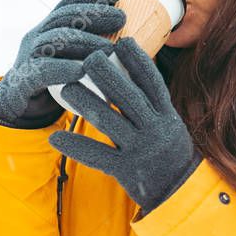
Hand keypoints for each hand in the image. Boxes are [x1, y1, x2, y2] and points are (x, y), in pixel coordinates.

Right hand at [0, 0, 126, 127]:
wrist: (14, 108)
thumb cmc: (51, 82)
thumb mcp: (68, 58)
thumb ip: (87, 45)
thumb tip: (126, 36)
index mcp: (46, 28)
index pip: (67, 3)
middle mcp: (35, 38)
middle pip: (62, 18)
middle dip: (94, 14)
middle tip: (121, 19)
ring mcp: (27, 58)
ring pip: (53, 41)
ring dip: (84, 41)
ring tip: (110, 48)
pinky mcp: (23, 81)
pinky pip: (42, 71)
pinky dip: (62, 68)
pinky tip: (82, 71)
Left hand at [47, 37, 202, 213]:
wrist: (179, 194)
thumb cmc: (169, 153)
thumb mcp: (170, 125)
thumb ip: (153, 104)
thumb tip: (133, 72)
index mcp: (167, 116)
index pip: (153, 83)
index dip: (139, 61)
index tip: (123, 41)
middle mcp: (156, 130)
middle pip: (130, 97)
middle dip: (108, 75)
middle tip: (89, 57)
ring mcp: (141, 150)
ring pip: (110, 122)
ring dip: (86, 102)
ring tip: (67, 89)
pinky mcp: (125, 170)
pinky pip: (96, 155)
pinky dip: (75, 145)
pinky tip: (56, 136)